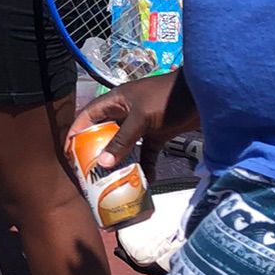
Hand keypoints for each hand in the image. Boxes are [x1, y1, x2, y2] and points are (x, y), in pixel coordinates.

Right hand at [67, 72, 185, 170]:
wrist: (205, 94)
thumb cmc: (168, 98)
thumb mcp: (142, 118)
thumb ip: (123, 140)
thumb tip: (103, 163)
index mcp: (116, 101)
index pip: (88, 115)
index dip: (76, 131)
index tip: (68, 152)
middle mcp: (126, 112)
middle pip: (104, 133)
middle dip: (97, 152)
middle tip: (89, 171)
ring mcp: (142, 124)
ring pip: (125, 146)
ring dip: (121, 162)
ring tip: (113, 180)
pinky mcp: (158, 133)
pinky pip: (147, 153)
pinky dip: (146, 166)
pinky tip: (146, 181)